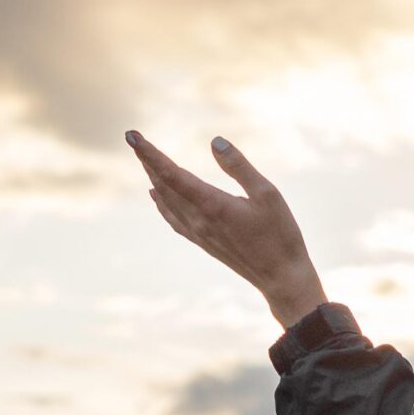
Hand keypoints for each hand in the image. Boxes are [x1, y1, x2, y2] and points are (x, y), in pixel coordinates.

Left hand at [128, 129, 325, 329]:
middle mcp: (198, 220)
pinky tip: (157, 196)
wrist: (281, 278)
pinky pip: (173, 219)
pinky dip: (161, 203)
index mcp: (211, 205)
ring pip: (166, 201)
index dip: (150, 153)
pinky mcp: (203, 242)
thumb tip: (214, 142)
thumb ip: (239, 166)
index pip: (171, 173)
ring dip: (153, 178)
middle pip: (163, 185)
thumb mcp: (267, 193)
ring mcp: (199, 233)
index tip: (132, 136)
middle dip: (147, 161)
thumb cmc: (280, 234)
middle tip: (134, 139)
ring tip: (145, 160)